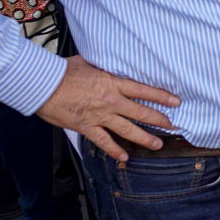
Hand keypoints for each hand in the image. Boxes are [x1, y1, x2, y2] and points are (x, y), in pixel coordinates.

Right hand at [35, 55, 180, 161]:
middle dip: (160, 120)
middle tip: (173, 125)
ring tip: (157, 145)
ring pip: (127, 130)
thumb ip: (103, 67)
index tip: (176, 102)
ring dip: (144, 138)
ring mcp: (99, 116)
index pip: (143, 91)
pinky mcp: (86, 127)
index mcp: (112, 83)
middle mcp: (110, 101)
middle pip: (141, 113)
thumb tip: (110, 64)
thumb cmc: (63, 71)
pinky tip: (124, 157)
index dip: (162, 97)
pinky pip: (104, 141)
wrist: (43, 84)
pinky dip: (114, 150)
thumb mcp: (89, 63)